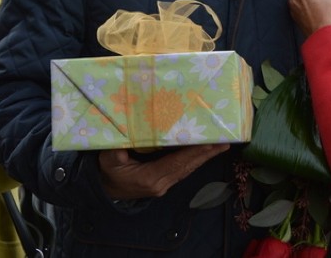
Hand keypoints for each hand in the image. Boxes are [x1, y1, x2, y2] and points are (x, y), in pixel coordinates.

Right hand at [98, 144, 229, 199]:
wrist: (105, 189)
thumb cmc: (108, 172)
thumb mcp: (108, 161)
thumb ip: (115, 155)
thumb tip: (123, 148)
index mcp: (149, 178)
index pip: (176, 163)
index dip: (192, 153)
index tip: (208, 143)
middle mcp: (161, 183)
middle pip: (187, 167)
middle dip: (206, 154)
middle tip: (224, 142)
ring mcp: (164, 184)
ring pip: (188, 169)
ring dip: (205, 157)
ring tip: (222, 145)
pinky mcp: (165, 182)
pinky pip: (184, 170)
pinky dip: (196, 160)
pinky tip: (206, 152)